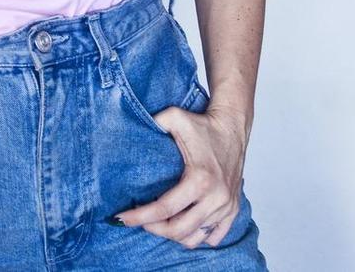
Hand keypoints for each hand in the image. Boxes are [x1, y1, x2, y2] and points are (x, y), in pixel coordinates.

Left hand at [112, 103, 249, 248]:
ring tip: (159, 223)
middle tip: (140, 220)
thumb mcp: (175, 117)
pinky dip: (196, 236)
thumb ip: (155, 122)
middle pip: (178, 230)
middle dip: (154, 229)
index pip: (164, 209)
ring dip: (174, 235)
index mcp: (199, 179)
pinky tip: (183, 226)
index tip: (122, 218)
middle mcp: (215, 197)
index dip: (140, 217)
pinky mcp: (233, 209)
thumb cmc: (203, 124)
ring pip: (195, 237)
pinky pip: (214, 237)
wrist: (232, 125)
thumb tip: (134, 131)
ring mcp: (225, 206)